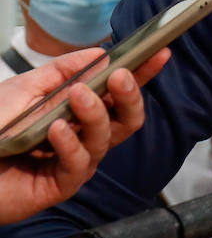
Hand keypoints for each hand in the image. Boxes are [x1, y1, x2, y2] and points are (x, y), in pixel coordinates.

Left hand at [0, 47, 168, 224]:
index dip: (142, 74)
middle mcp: (83, 136)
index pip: (118, 93)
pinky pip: (79, 164)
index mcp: (78, 111)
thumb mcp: (26, 87)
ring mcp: (75, 161)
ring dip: (96, 114)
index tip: (159, 53)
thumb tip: (102, 53)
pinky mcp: (61, 185)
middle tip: (120, 76)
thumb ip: (63, 71)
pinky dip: (70, 143)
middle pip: (127, 120)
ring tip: (78, 95)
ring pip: (106, 139)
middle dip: (130, 97)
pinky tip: (56, 129)